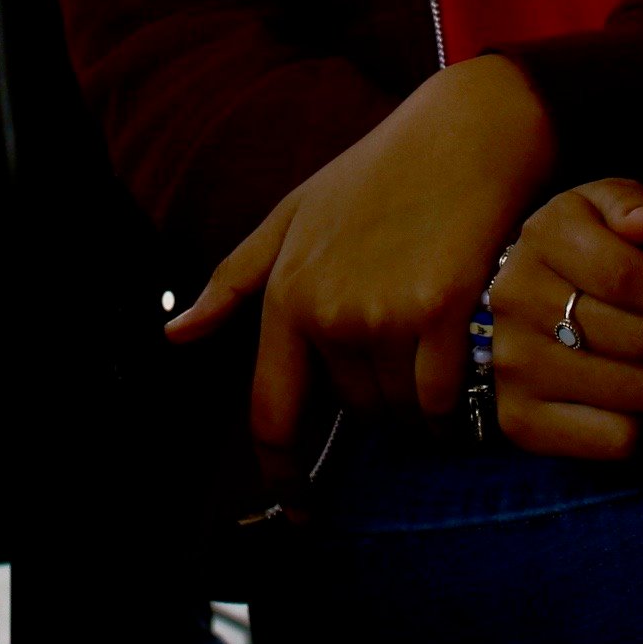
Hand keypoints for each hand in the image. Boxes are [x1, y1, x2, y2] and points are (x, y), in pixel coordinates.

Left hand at [165, 55, 556, 470]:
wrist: (466, 132)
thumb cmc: (378, 173)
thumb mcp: (292, 216)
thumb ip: (234, 282)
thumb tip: (176, 334)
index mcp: (286, 294)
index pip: (271, 410)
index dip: (282, 474)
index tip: (298, 511)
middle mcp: (329, 311)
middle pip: (352, 412)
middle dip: (374, 401)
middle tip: (403, 352)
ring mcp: (386, 313)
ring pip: (400, 410)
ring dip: (418, 405)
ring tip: (436, 351)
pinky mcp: (445, 311)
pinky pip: (444, 399)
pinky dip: (454, 407)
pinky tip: (465, 376)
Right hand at [490, 182, 642, 459]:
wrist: (513, 305)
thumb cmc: (577, 255)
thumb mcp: (600, 207)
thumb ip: (631, 204)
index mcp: (544, 238)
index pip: (625, 275)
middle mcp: (518, 300)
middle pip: (642, 338)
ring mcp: (516, 364)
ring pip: (641, 391)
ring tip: (642, 362)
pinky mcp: (521, 421)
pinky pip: (619, 439)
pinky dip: (638, 425)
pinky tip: (621, 398)